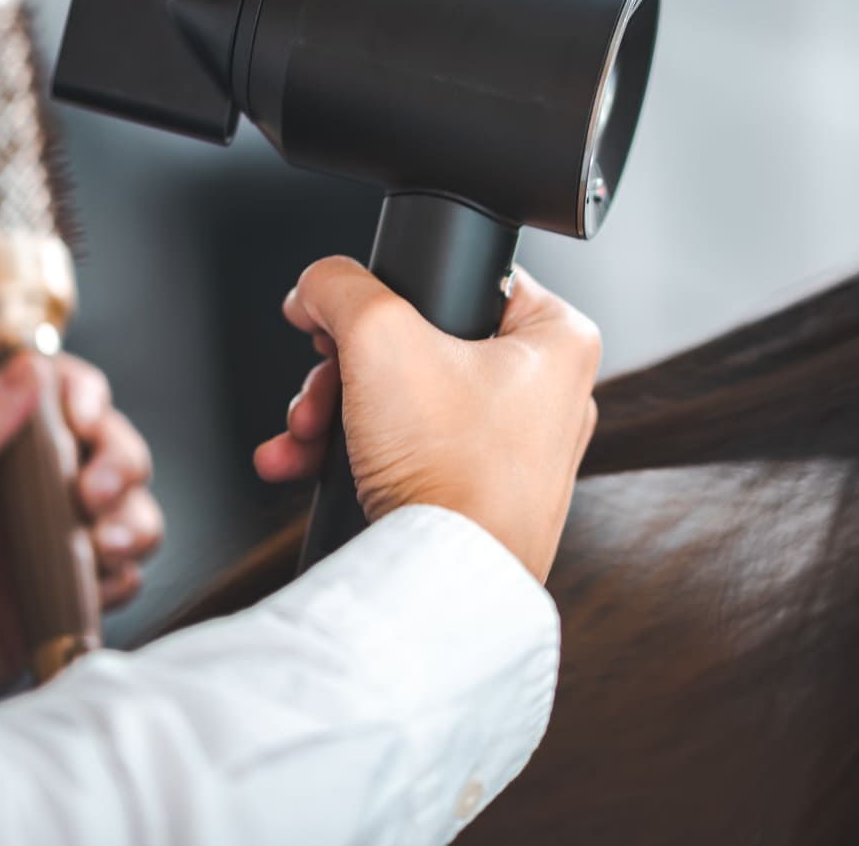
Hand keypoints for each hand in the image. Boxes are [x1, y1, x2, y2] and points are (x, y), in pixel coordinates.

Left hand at [0, 352, 162, 700]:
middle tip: (94, 495)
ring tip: (104, 548)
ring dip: (133, 521)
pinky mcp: (63, 594)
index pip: (55, 391)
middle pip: (110, 446)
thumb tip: (29, 367)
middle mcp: (24, 486)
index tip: (82, 420)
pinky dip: (121, 578)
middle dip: (119, 462)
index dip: (83, 395)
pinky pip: (121, 574)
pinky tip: (92, 590)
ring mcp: (48, 541)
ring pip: (129, 508)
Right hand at [254, 259, 601, 581]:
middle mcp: (549, 393)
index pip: (466, 277)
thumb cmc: (450, 470)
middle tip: (318, 386)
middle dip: (343, 371)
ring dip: (334, 414)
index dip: (390, 291)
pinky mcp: (482, 495)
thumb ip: (341, 287)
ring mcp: (517, 450)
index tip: (343, 317)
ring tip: (302, 434)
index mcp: (558, 340)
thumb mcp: (380, 338)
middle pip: (420, 345)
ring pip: (404, 400)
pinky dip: (352, 454)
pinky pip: (409, 451)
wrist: (442, 582)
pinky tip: (301, 463)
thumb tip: (318, 284)